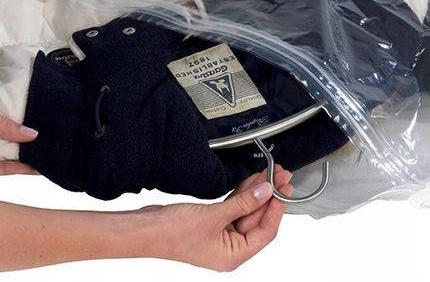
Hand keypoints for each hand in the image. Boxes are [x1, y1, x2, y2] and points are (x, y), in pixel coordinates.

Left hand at [0, 85, 39, 177]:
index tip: (44, 139)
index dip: (22, 137)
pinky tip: (26, 167)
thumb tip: (32, 134)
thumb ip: (4, 126)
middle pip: (3, 150)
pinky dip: (7, 169)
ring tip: (46, 160)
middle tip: (51, 152)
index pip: (4, 134)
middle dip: (24, 151)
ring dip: (20, 162)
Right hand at [138, 166, 293, 270]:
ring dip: (257, 193)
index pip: (265, 232)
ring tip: (270, 174)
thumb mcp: (214, 216)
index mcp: (233, 255)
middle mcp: (230, 247)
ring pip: (246, 211)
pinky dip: (243, 195)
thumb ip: (243, 204)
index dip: (276, 209)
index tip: (284, 190)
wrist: (145, 229)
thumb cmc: (172, 233)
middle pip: (257, 220)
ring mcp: (221, 235)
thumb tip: (265, 193)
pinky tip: (252, 182)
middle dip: (269, 197)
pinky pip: (234, 208)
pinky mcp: (212, 223)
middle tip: (280, 177)